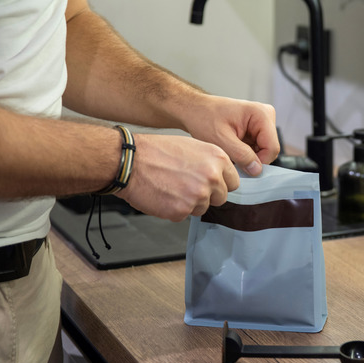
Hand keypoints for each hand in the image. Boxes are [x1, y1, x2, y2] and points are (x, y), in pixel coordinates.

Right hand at [116, 133, 238, 221]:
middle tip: (186, 184)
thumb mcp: (193, 146)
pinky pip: (185, 215)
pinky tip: (164, 195)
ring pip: (203, 208)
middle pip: (221, 198)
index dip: (220, 184)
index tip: (210, 183)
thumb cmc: (157, 151)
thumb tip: (222, 175)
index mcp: (218, 159)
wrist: (130, 162)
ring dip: (190, 202)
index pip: (233, 182)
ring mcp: (198, 195)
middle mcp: (212, 178)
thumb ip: (211, 162)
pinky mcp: (182, 210)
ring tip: (173, 187)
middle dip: (207, 195)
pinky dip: (175, 209)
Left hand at [181, 95, 280, 175]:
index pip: (272, 148)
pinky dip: (246, 153)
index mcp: (261, 114)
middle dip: (252, 159)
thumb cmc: (204, 118)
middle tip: (232, 158)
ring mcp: (262, 122)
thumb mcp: (221, 140)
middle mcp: (266, 116)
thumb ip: (241, 155)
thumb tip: (257, 170)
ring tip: (230, 151)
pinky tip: (232, 148)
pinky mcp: (257, 128)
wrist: (194, 110)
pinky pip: (258, 148)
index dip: (259, 162)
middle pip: (269, 150)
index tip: (241, 167)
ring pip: (264, 151)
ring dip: (248, 157)